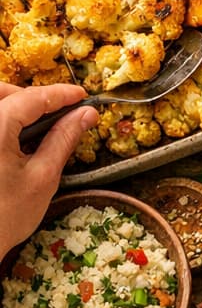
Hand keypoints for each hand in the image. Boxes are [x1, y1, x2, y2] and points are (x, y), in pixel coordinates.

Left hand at [0, 84, 97, 256]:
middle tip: (58, 114)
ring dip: (14, 107)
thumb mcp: (43, 177)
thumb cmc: (7, 215)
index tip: (83, 96)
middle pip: (2, 92)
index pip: (30, 98)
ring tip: (38, 127)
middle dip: (30, 97)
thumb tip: (86, 115)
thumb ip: (63, 139)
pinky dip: (3, 121)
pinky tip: (16, 138)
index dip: (60, 95)